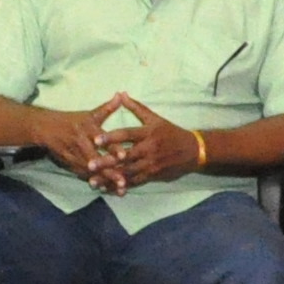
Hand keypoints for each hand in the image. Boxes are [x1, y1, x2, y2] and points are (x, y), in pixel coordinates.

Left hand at [89, 96, 206, 188]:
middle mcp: (149, 149)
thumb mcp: (155, 118)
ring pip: (128, 172)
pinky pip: (135, 182)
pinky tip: (107, 189)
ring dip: (110, 178)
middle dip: (107, 162)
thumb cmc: (171, 132)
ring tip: (93, 181)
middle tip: (90, 165)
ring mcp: (151, 164)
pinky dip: (120, 186)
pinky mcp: (153, 176)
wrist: (194, 151)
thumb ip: (136, 108)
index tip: (96, 140)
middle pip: (125, 156)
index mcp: (148, 133)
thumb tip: (121, 94)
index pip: (127, 134)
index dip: (111, 137)